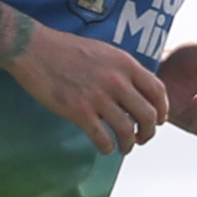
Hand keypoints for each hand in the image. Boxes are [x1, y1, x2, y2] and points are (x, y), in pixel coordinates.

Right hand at [0, 28, 173, 154]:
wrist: (34, 48)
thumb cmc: (66, 49)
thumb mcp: (104, 51)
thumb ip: (122, 70)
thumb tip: (135, 91)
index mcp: (125, 63)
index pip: (158, 90)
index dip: (163, 110)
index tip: (159, 120)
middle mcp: (116, 80)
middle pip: (148, 115)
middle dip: (149, 132)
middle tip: (142, 138)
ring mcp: (98, 96)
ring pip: (127, 130)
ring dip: (129, 144)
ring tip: (124, 147)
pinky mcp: (79, 111)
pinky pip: (102, 137)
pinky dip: (107, 148)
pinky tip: (105, 148)